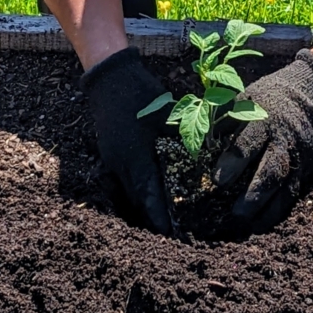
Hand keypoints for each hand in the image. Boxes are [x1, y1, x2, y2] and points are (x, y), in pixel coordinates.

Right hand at [81, 46, 173, 235]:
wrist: (109, 76)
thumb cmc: (141, 94)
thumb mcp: (168, 115)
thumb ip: (184, 138)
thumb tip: (204, 157)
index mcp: (136, 157)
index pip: (149, 197)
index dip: (160, 218)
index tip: (172, 235)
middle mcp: (121, 164)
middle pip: (138, 201)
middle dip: (154, 218)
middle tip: (173, 233)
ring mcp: (112, 160)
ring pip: (130, 192)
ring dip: (145, 206)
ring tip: (163, 219)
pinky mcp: (110, 154)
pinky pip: (125, 181)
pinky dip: (138, 191)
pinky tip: (151, 192)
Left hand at [212, 50, 312, 233]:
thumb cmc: (269, 98)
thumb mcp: (245, 98)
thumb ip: (222, 120)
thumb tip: (190, 140)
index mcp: (263, 119)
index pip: (249, 142)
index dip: (233, 162)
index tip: (217, 181)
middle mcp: (283, 139)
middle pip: (271, 168)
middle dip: (254, 192)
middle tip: (235, 212)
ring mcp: (297, 155)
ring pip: (284, 185)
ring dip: (265, 206)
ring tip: (246, 222)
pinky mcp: (306, 167)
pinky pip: (293, 192)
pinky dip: (278, 210)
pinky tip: (261, 223)